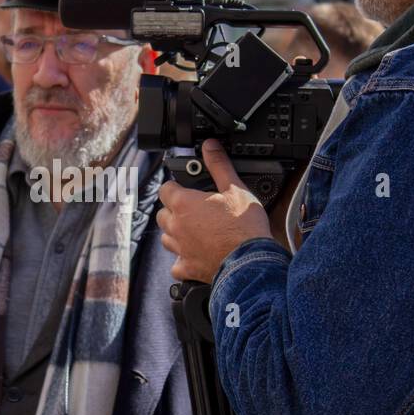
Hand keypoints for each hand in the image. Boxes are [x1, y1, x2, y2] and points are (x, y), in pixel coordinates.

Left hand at [156, 138, 271, 282]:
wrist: (250, 261)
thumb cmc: (243, 226)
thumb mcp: (235, 188)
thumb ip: (219, 165)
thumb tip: (210, 146)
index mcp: (183, 204)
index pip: (165, 188)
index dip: (176, 187)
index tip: (185, 189)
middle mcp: (176, 226)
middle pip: (162, 214)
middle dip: (173, 210)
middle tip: (193, 210)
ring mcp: (179, 248)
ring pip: (166, 238)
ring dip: (176, 233)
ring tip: (194, 231)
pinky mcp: (187, 268)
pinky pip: (176, 264)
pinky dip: (183, 260)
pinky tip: (195, 255)